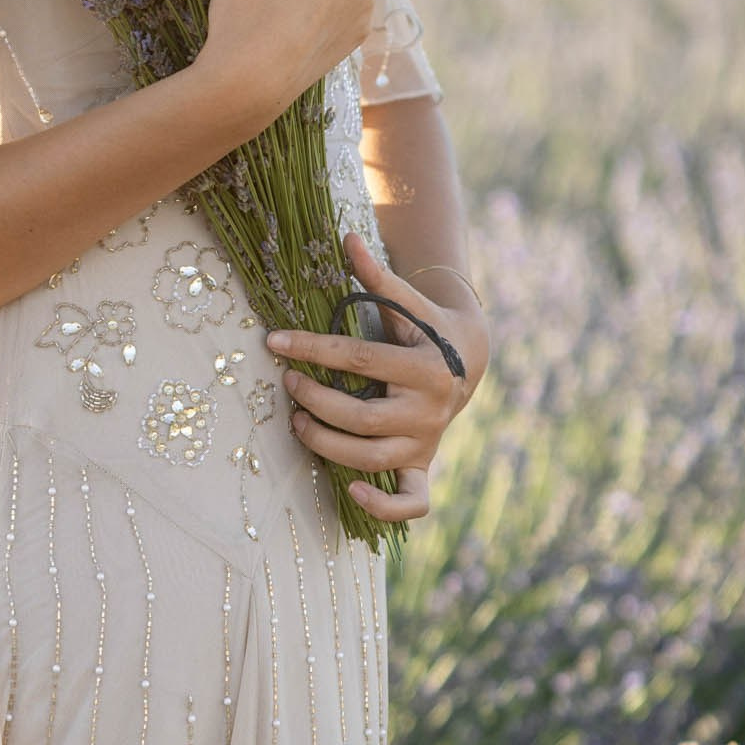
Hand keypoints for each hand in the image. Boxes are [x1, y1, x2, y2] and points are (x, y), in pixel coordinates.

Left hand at [263, 232, 487, 526]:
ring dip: (326, 444)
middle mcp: (429, 409)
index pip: (359, 358)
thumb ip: (378, 276)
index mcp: (426, 365)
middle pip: (361, 417)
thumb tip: (346, 238)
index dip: (312, 348)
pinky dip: (385, 506)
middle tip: (287, 384)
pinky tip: (350, 492)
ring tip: (297, 421)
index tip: (274, 341)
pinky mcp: (423, 465)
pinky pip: (412, 500)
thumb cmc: (427, 326)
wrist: (469, 360)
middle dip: (316, 401)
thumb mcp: (409, 301)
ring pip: (371, 458)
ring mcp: (426, 442)